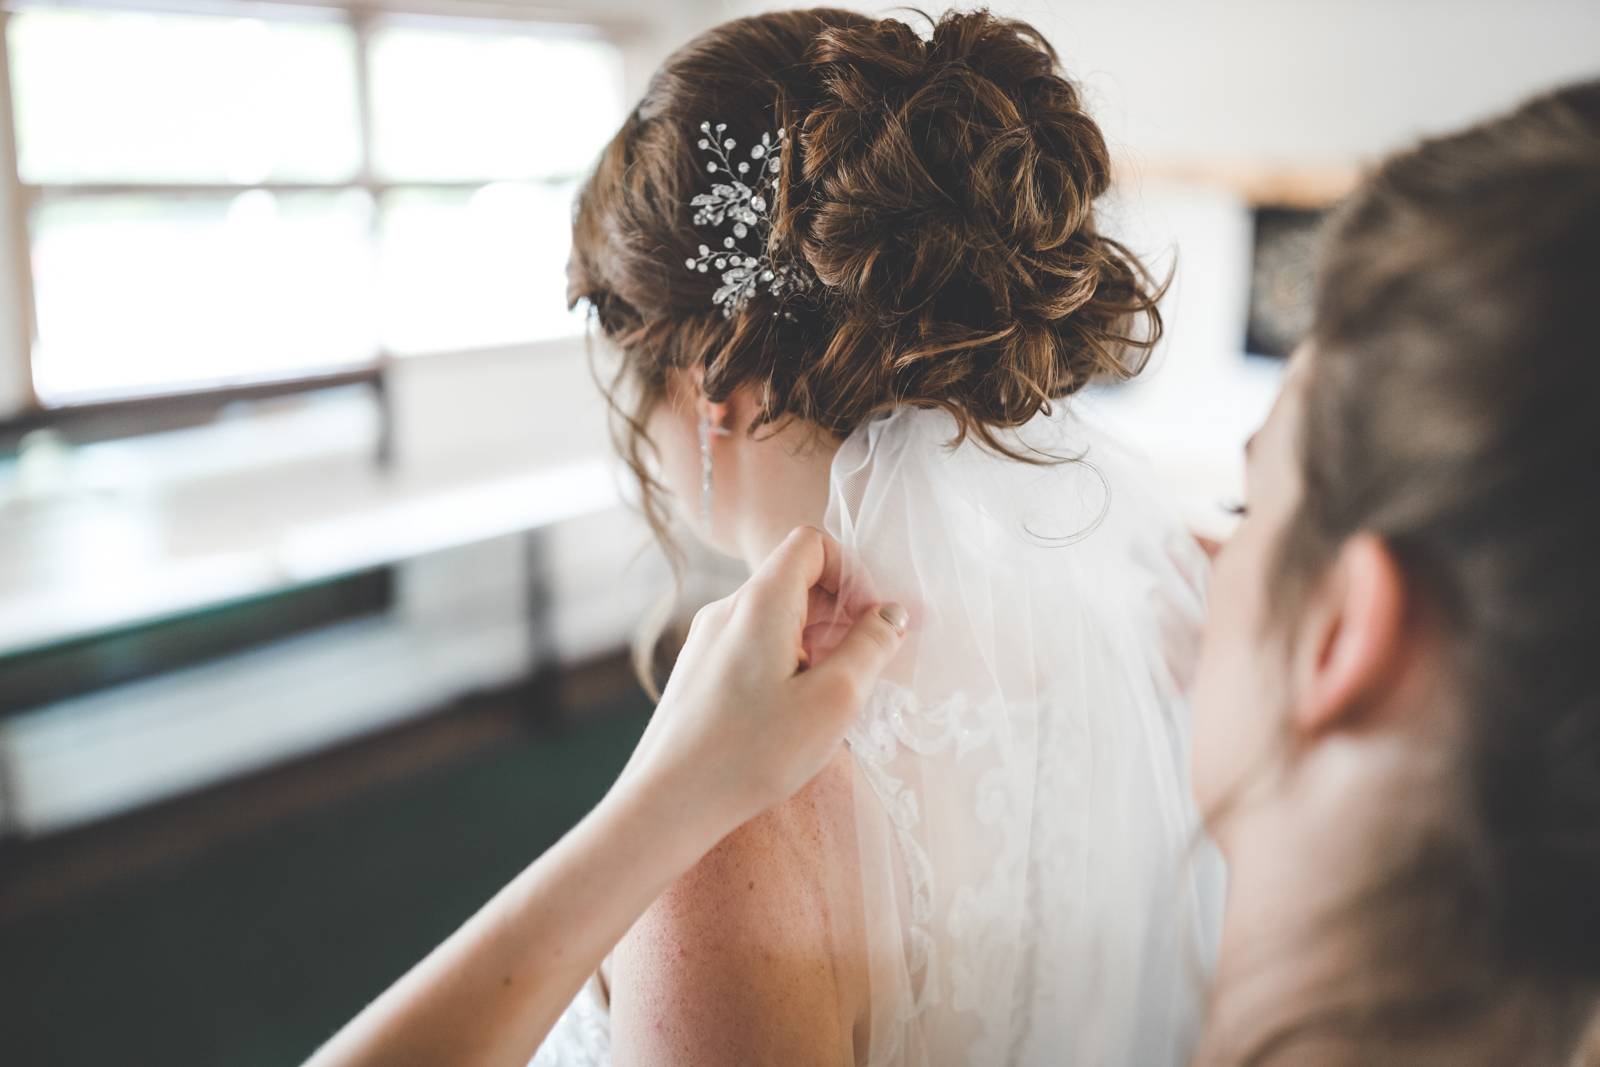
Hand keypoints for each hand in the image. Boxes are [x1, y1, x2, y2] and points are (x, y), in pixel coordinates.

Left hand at [614, 526, 907, 841]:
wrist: (669, 802)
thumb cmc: (754, 752)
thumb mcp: (834, 699)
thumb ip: (871, 646)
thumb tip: (892, 613)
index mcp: (760, 601)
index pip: (812, 542)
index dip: (852, 573)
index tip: (869, 625)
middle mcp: (727, 609)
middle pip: (796, 580)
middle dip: (839, 614)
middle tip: (859, 669)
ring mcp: (707, 640)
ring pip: (776, 617)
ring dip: (815, 643)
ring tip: (826, 699)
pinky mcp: (698, 672)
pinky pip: (753, 646)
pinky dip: (786, 663)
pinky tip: (791, 715)